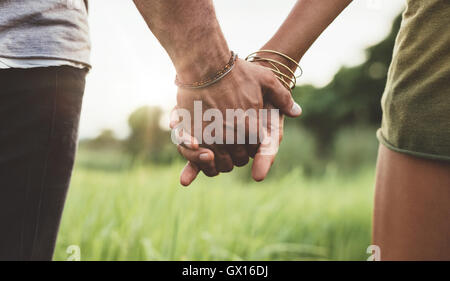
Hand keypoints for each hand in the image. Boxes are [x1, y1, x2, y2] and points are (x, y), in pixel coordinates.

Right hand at [172, 59, 298, 184]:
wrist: (204, 65)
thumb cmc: (236, 71)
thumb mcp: (265, 79)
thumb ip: (283, 97)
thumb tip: (297, 112)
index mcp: (251, 126)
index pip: (256, 149)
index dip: (253, 144)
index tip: (248, 137)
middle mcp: (232, 136)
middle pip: (238, 159)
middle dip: (238, 154)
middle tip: (233, 143)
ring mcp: (212, 138)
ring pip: (220, 164)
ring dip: (221, 160)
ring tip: (219, 149)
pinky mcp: (194, 137)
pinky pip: (200, 161)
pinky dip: (202, 161)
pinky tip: (204, 153)